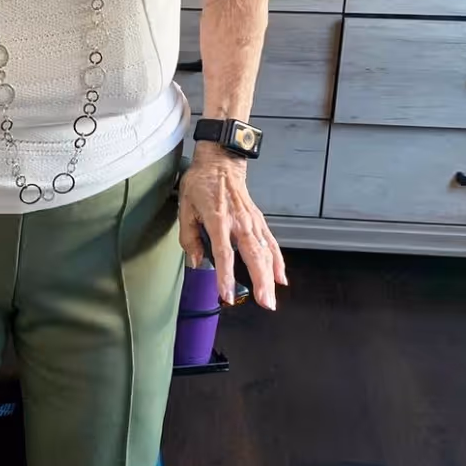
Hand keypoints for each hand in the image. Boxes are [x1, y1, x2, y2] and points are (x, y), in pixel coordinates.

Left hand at [178, 147, 286, 310]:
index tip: (226, 294)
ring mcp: (252, 221)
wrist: (220, 163)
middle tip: (264, 303)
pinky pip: (271, 243)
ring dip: (270, 277)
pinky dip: (278, 261)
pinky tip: (280, 278)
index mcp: (218, 219)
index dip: (225, 276)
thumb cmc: (201, 183)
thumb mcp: (185, 207)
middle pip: (253, 255)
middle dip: (260, 281)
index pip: (223, 253)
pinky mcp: (259, 220)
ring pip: (266, 252)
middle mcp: (239, 221)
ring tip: (271, 298)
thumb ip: (188, 237)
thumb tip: (195, 260)